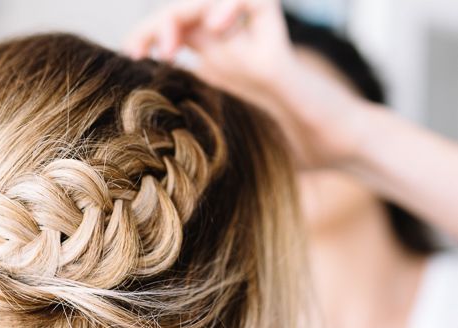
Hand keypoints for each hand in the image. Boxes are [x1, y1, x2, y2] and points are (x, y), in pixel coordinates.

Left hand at [124, 0, 368, 168]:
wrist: (337, 151)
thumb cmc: (285, 156)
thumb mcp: (224, 149)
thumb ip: (194, 145)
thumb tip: (144, 173)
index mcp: (213, 76)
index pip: (173, 39)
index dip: (147, 40)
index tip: (127, 62)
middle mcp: (229, 57)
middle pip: (186, 15)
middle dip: (156, 26)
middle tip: (138, 54)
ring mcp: (252, 50)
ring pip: (215, 1)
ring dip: (185, 13)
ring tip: (170, 47)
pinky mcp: (277, 53)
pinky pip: (259, 3)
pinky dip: (234, 4)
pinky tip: (219, 27)